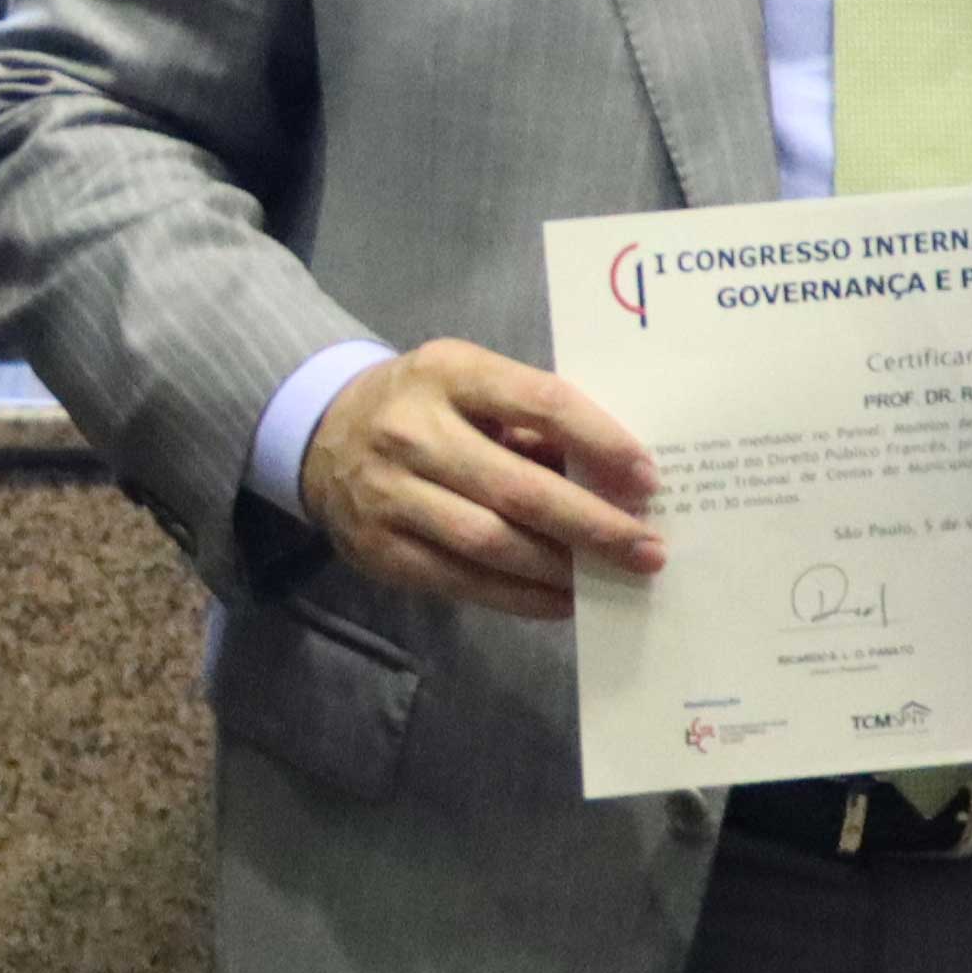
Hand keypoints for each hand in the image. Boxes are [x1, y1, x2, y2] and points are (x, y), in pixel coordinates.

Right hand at [304, 341, 663, 621]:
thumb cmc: (425, 405)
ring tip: (611, 579)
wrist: (322, 434)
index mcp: (449, 373)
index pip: (540, 403)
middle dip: (593, 525)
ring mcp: (390, 495)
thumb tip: (616, 477)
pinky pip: (462, 581)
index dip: (601, 442)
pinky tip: (561, 599)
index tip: (648, 479)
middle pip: (519, 489)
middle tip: (648, 549)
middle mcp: (412, 432)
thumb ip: (532, 420)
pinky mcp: (380, 550)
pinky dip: (520, 596)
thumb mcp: (472, 385)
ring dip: (561, 568)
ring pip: (491, 543)